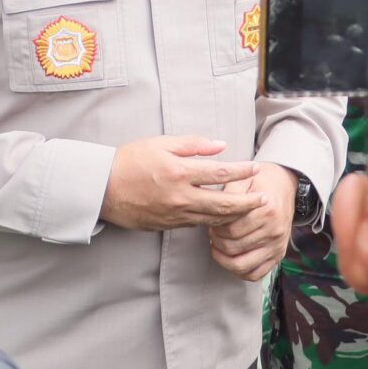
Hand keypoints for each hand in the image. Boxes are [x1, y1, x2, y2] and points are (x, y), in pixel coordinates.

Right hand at [102, 138, 260, 231]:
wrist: (102, 188)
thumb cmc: (130, 160)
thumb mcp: (161, 143)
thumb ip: (193, 144)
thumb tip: (221, 146)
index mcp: (180, 172)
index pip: (220, 173)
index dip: (242, 171)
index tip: (256, 168)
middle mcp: (180, 196)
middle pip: (224, 204)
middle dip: (248, 203)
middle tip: (265, 200)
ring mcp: (175, 214)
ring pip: (213, 220)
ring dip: (235, 216)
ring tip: (250, 211)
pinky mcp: (169, 225)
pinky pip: (198, 224)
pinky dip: (214, 222)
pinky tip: (223, 217)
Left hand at [204, 164, 295, 281]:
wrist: (284, 185)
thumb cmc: (261, 182)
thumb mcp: (245, 178)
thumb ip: (229, 192)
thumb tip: (212, 206)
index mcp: (266, 210)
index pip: (231, 230)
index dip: (215, 228)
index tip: (211, 222)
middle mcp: (274, 230)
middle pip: (234, 247)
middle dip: (216, 241)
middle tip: (212, 233)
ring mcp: (277, 245)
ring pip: (241, 265)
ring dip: (223, 259)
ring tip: (218, 246)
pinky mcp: (278, 255)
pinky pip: (255, 274)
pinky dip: (239, 271)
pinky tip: (231, 258)